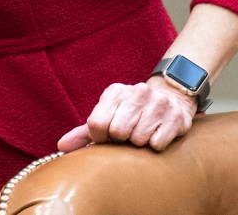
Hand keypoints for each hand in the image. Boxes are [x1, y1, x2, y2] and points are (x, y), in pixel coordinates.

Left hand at [57, 78, 195, 152]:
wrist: (170, 97)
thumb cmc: (131, 112)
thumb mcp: (107, 115)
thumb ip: (84, 132)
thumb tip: (61, 147)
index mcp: (115, 92)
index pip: (97, 123)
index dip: (100, 137)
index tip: (107, 137)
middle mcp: (137, 92)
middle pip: (118, 132)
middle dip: (121, 140)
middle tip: (127, 135)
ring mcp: (158, 104)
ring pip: (138, 139)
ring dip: (139, 143)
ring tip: (142, 133)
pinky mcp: (176, 118)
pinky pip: (157, 144)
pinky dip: (155, 145)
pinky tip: (157, 134)